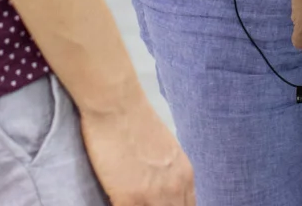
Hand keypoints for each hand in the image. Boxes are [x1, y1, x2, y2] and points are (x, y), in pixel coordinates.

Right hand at [78, 95, 194, 205]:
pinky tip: (116, 201)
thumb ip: (169, 174)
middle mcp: (174, 188)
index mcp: (185, 176)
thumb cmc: (137, 120)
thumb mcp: (167, 150)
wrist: (116, 105)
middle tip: (143, 203)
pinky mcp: (128, 198)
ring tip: (131, 201)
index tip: (158, 203)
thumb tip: (163, 189)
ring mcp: (151, 196)